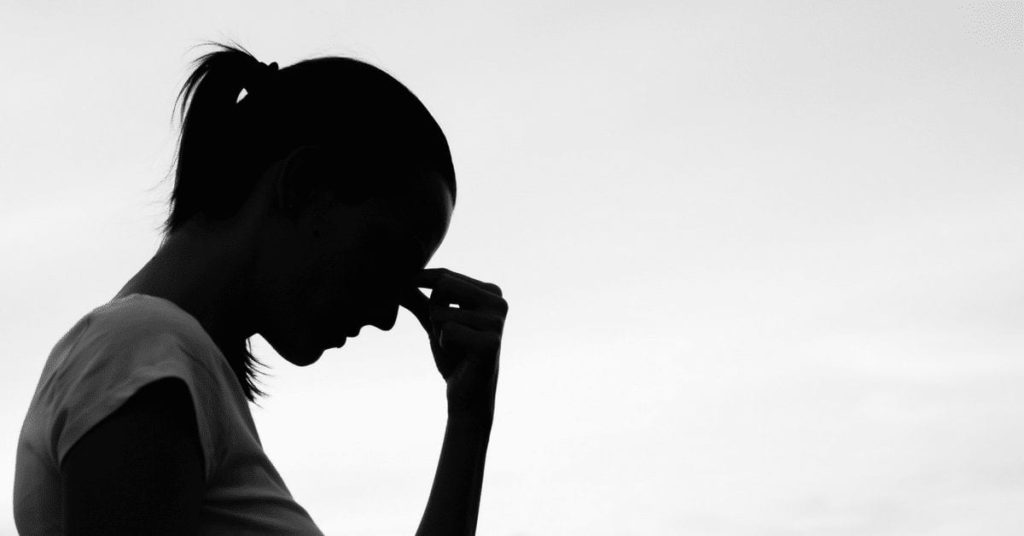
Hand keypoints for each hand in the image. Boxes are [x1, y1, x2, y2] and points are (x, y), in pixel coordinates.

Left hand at [399, 268, 507, 423]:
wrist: (468, 397)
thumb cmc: (453, 356)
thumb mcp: (435, 322)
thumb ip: (420, 299)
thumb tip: (397, 279)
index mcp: (492, 292)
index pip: (444, 277)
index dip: (425, 290)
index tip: (423, 305)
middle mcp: (499, 303)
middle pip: (442, 287)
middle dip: (434, 314)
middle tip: (450, 337)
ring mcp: (497, 322)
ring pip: (440, 312)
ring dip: (439, 334)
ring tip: (458, 349)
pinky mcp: (490, 342)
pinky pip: (446, 331)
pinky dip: (445, 347)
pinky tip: (461, 359)